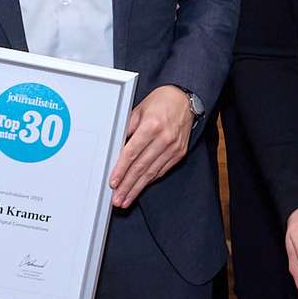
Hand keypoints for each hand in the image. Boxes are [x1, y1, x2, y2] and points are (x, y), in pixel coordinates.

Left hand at [110, 86, 193, 207]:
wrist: (184, 99)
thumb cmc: (160, 102)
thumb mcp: (139, 110)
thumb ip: (126, 129)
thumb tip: (114, 149)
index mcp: (152, 126)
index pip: (132, 153)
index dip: (121, 170)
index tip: (113, 182)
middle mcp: (164, 138)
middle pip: (141, 167)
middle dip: (128, 185)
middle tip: (117, 199)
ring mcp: (174, 147)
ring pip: (152, 173)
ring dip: (138, 188)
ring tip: (126, 199)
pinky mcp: (180, 153)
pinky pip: (162, 170)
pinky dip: (150, 180)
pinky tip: (141, 187)